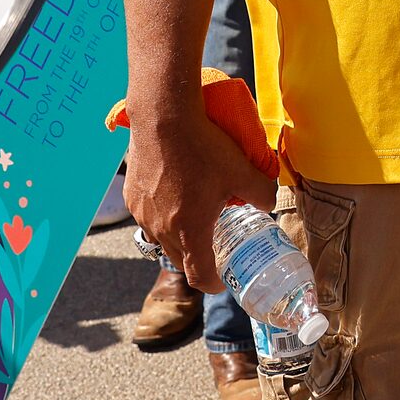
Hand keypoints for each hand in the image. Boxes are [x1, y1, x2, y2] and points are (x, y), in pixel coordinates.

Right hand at [126, 95, 278, 293]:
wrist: (163, 117)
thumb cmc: (203, 146)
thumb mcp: (242, 170)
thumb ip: (261, 192)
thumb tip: (267, 203)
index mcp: (189, 231)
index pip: (198, 275)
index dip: (212, 283)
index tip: (220, 281)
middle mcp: (161, 229)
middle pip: (179, 258)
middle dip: (197, 259)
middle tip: (213, 246)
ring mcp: (142, 214)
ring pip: (160, 237)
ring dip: (177, 235)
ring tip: (193, 216)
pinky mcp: (132, 196)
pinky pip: (147, 216)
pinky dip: (161, 214)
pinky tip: (173, 193)